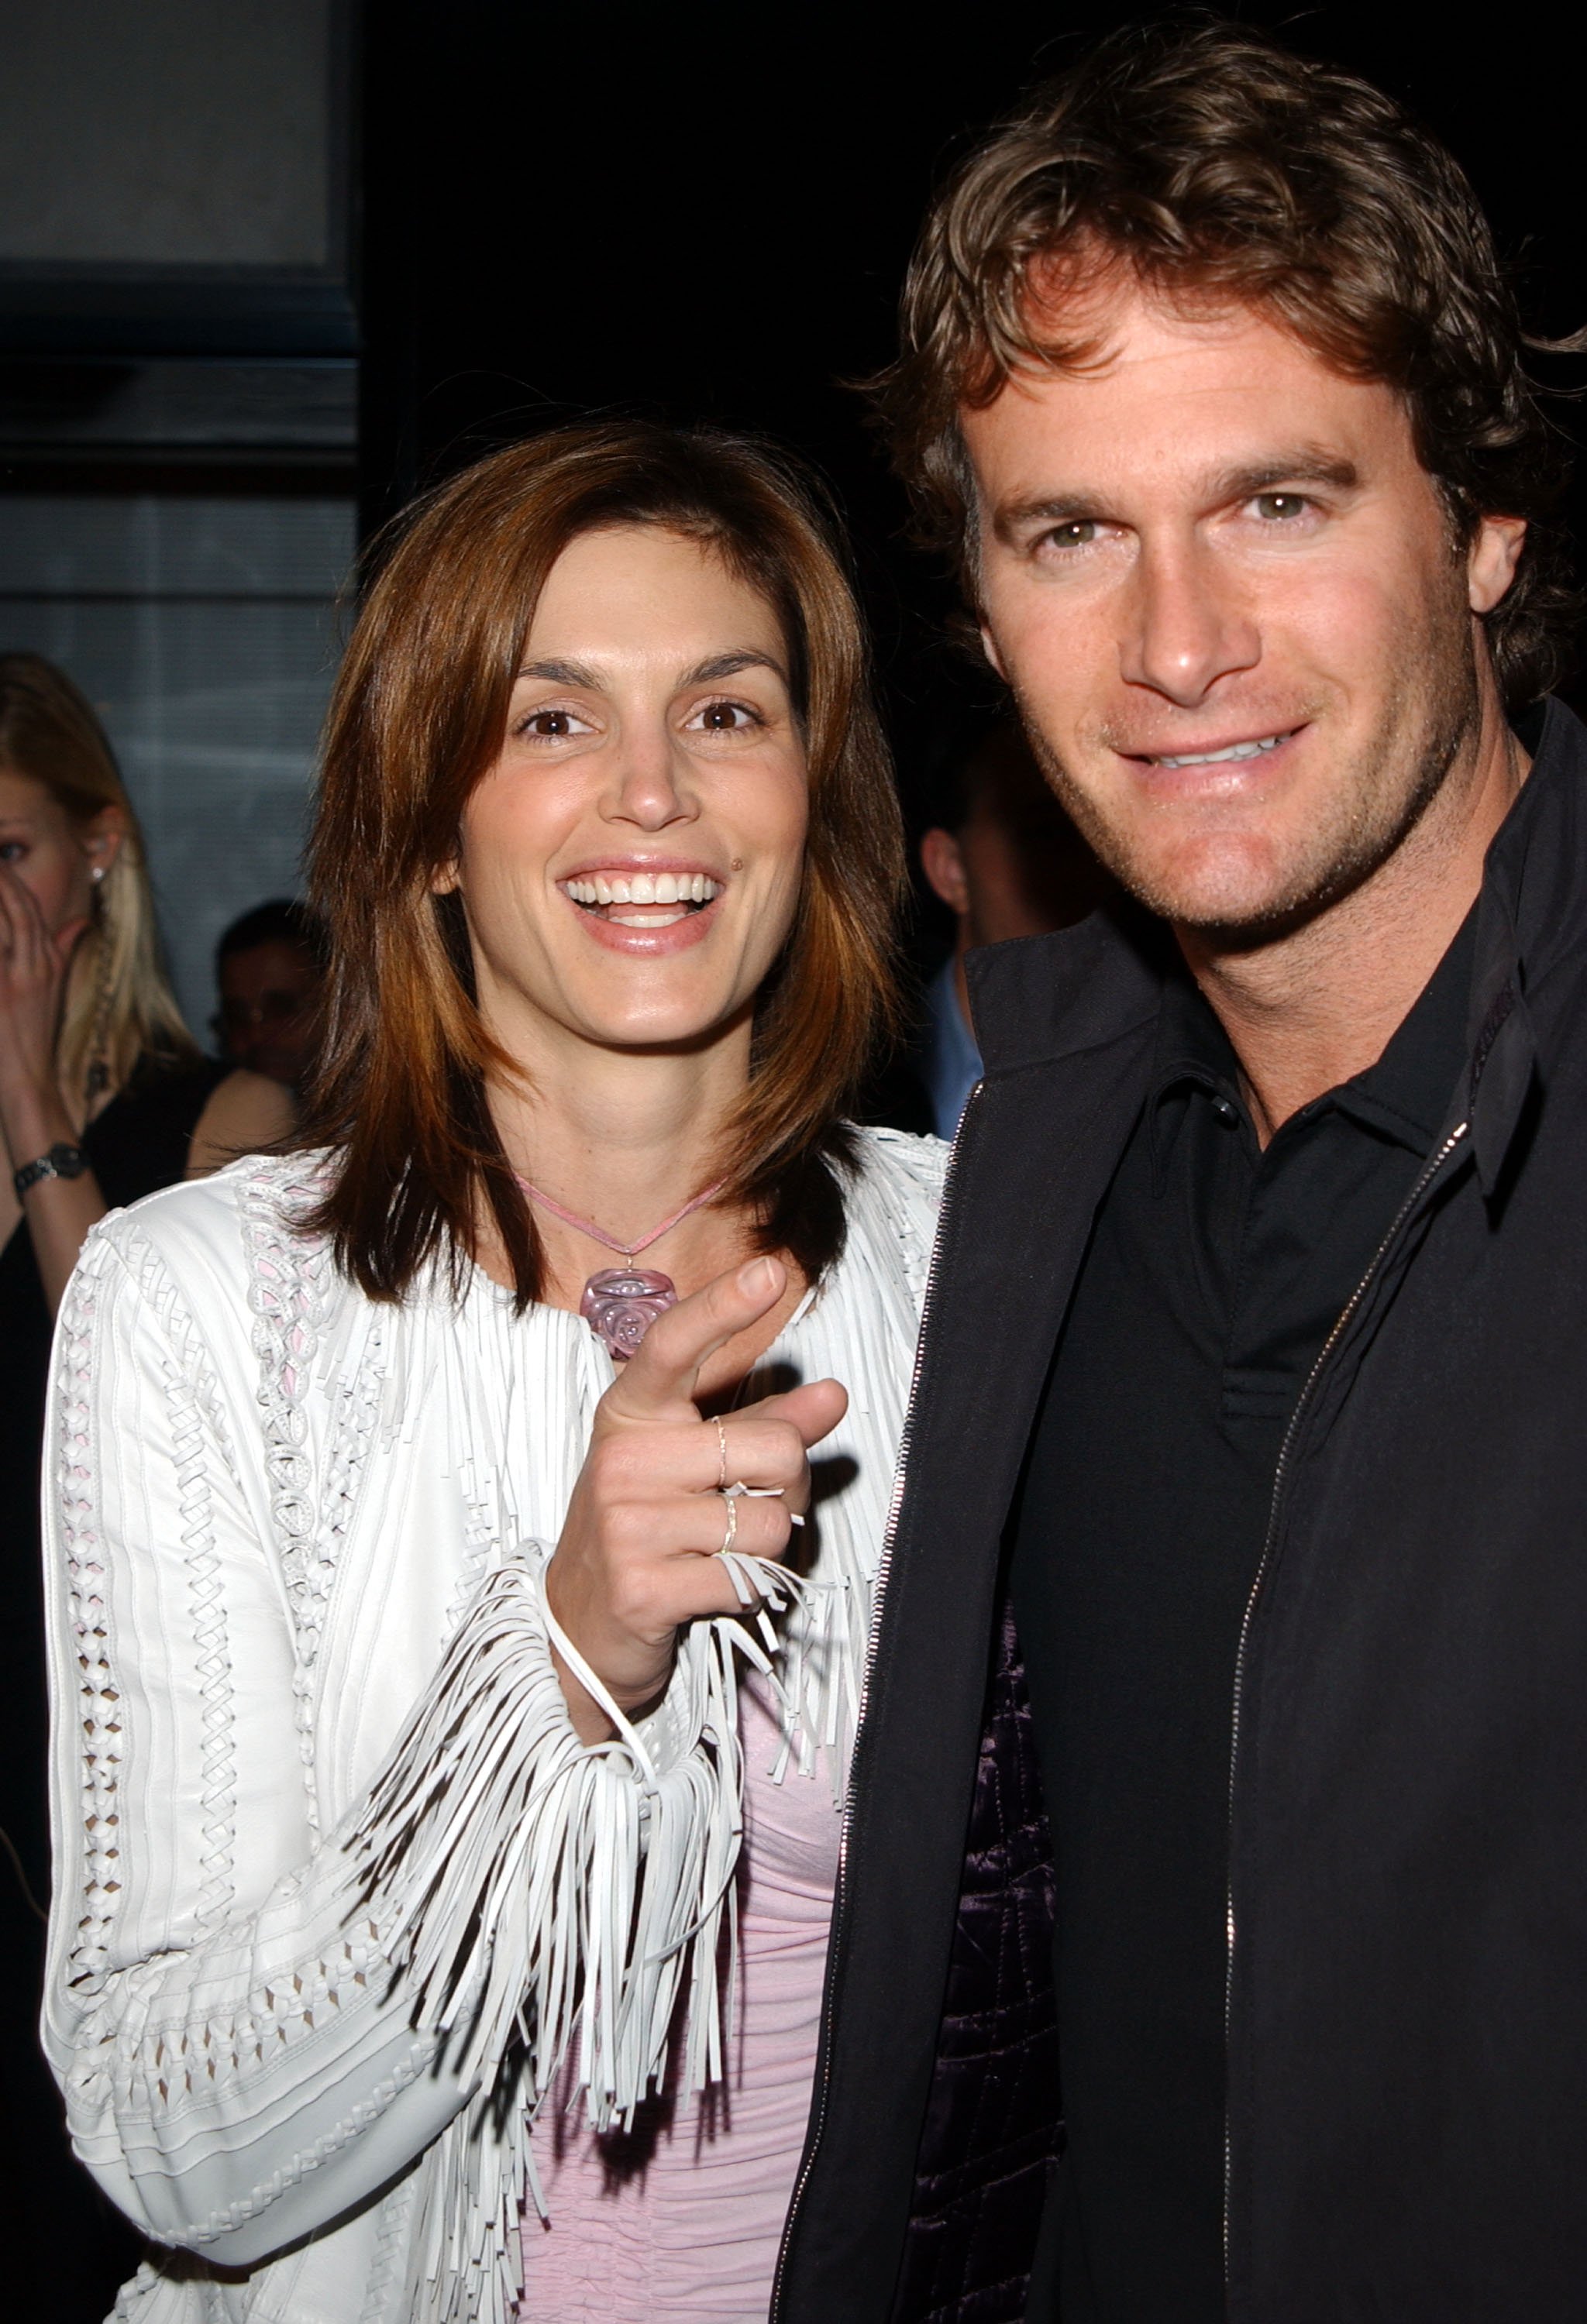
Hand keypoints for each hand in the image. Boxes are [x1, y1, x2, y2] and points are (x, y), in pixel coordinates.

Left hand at [0, 863, 84, 1117]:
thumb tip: (80, 922)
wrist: (29, 1081)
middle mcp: (37, 966)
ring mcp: (18, 979)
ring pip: (10, 922)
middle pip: (20, 907)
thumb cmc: (33, 1038)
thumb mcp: (54, 991)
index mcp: (48, 963)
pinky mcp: (1, 993)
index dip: (12, 881)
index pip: (32, 909)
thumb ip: (64, 952)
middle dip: (3, 878)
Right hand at [546, 1255, 848, 1737]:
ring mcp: (626, 1525)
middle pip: (772, 1450)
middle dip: (790, 1487)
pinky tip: (709, 1587)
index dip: (722, 1308)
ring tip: (725, 1551)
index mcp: (631, 1416)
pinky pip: (747, 1577)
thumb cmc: (644, 1528)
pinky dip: (748, 1589)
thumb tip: (833, 1394)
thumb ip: (763, 1425)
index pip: (673, 1346)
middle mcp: (623, 1460)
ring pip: (769, 1521)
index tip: (766, 1272)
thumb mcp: (692, 1465)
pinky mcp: (643, 1587)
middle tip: (757, 1506)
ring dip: (769, 1545)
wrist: (579, 1626)